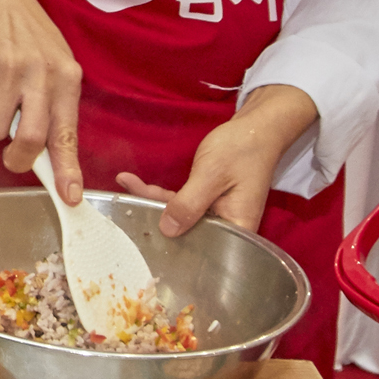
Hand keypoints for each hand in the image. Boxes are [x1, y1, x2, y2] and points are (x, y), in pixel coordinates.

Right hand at [0, 0, 81, 198]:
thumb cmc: (27, 34)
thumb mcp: (53, 64)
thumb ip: (53, 105)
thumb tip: (49, 156)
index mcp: (67, 78)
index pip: (68, 133)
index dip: (68, 170)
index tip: (70, 197)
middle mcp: (43, 74)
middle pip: (30, 139)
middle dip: (17, 158)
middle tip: (11, 157)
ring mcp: (11, 68)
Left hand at [113, 87, 317, 236]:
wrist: (257, 128)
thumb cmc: (240, 151)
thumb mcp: (211, 175)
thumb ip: (189, 204)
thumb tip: (167, 231)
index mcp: (237, 230)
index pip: (203, 250)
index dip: (173, 249)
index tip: (141, 241)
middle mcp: (227, 228)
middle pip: (187, 233)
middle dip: (153, 223)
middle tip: (121, 210)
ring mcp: (216, 215)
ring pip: (179, 216)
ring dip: (150, 202)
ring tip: (123, 186)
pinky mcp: (207, 202)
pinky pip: (180, 203)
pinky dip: (159, 194)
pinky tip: (133, 181)